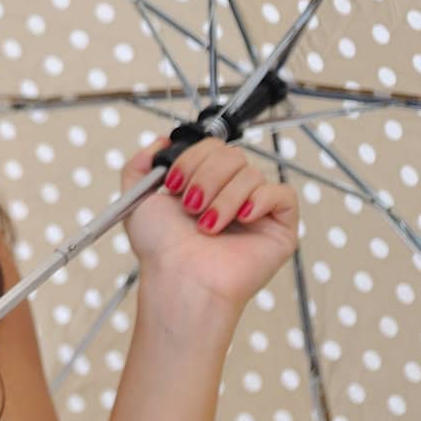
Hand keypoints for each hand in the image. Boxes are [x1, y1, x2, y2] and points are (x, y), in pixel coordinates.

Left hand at [119, 136, 299, 314]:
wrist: (179, 279)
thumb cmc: (162, 250)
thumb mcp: (137, 198)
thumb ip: (139, 165)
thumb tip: (160, 142)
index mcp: (203, 184)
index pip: (210, 146)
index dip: (191, 158)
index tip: (173, 183)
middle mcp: (230, 193)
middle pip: (231, 154)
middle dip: (206, 177)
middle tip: (191, 205)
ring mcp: (256, 209)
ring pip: (251, 173)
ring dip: (224, 198)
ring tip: (209, 225)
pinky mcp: (279, 227)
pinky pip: (283, 194)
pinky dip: (260, 200)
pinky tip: (241, 218)